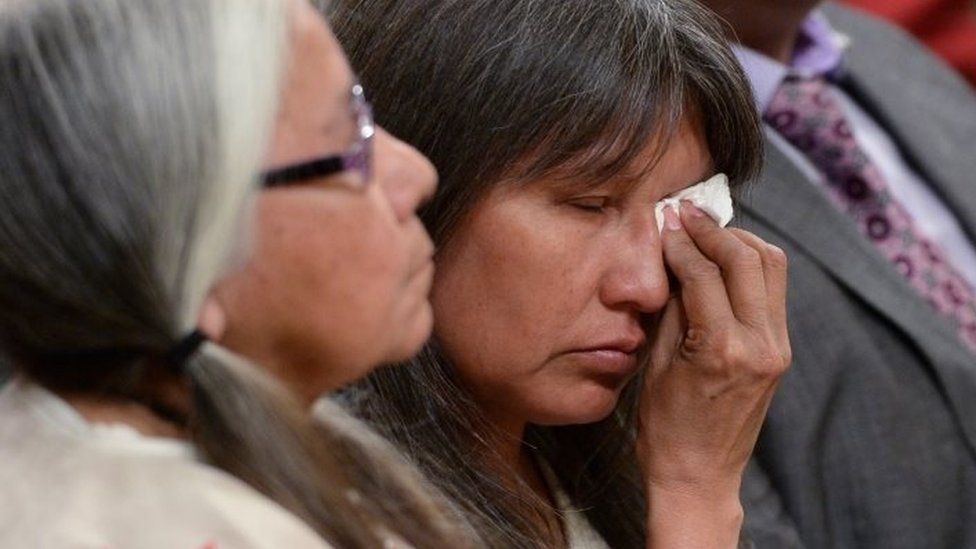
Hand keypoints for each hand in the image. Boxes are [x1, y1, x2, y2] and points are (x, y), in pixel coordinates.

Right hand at [639, 202, 790, 546]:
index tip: (663, 220)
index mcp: (721, 351)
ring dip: (738, 240)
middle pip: (746, 258)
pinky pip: (773, 289)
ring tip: (705, 230)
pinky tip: (723, 259)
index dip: (680, 241)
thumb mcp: (654, 364)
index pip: (703, 273)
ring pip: (771, 266)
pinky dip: (750, 264)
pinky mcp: (781, 351)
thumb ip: (671, 306)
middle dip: (713, 229)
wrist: (699, 476)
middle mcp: (760, 345)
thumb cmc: (664, 428)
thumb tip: (672, 256)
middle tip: (684, 213)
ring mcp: (777, 348)